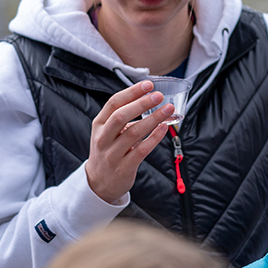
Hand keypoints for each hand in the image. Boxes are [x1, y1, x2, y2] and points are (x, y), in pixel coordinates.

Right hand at [86, 80, 174, 202]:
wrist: (99, 183)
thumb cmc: (109, 150)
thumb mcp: (109, 132)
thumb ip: (125, 117)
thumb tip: (151, 100)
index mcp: (99, 124)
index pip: (113, 103)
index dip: (131, 92)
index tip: (148, 84)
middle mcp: (103, 138)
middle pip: (121, 116)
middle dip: (141, 104)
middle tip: (159, 96)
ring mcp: (112, 154)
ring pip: (134, 133)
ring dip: (153, 119)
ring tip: (168, 110)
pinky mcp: (124, 167)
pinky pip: (141, 150)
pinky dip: (154, 138)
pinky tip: (164, 128)